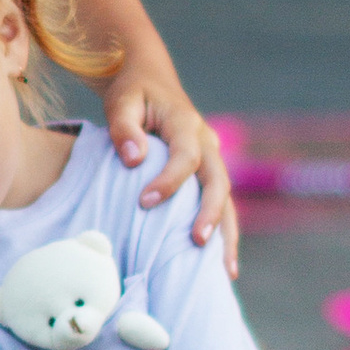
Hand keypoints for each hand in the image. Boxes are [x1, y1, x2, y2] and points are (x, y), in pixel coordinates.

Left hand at [105, 56, 238, 271]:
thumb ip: (124, 127)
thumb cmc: (131, 91)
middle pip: (218, 181)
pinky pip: (221, 204)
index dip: (169, 181)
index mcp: (186, 123)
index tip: (144, 203)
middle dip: (210, 213)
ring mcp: (211, 158)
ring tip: (225, 271)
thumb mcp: (122, 101)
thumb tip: (133, 159)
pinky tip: (223, 268)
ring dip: (227, 233)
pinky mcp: (207, 172)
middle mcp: (206, 141)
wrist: (149, 78)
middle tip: (197, 242)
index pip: (185, 156)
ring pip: (227, 198)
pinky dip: (224, 233)